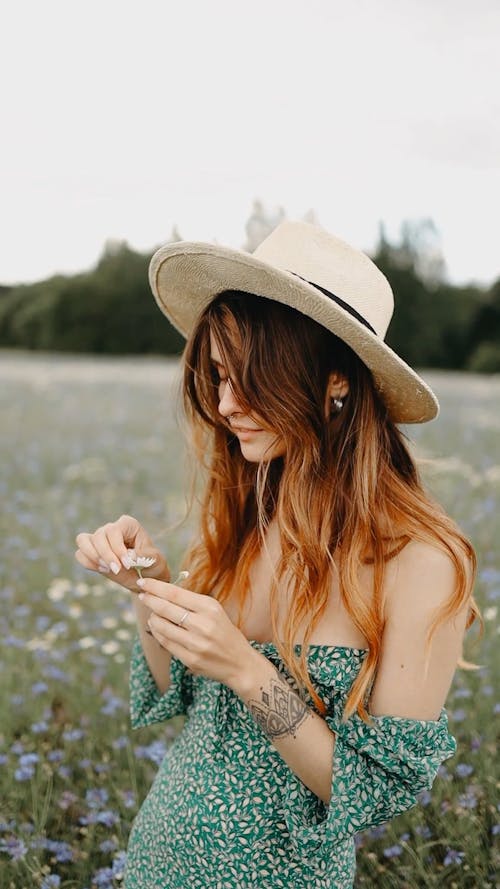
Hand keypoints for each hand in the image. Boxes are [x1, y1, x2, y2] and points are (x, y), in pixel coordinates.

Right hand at [74, 514, 169, 592]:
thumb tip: (128, 555)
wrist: (145, 575)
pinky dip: (87, 563)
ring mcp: (100, 539)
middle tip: (117, 570)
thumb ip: (144, 556)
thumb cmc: (152, 564)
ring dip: (93, 557)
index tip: (127, 564)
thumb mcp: (155, 560)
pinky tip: (102, 570)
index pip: (114, 531)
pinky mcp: (92, 551)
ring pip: (83, 540)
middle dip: (106, 555)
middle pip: (98, 536)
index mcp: (128, 524)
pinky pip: (80, 554)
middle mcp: (111, 528)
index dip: (117, 548)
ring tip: (107, 569)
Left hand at [136, 576, 255, 688]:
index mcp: (210, 607)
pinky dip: (157, 633)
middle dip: (150, 600)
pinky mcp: (190, 659)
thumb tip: (164, 592)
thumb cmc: (224, 632)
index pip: (175, 593)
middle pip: (166, 608)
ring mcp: (195, 643)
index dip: (156, 587)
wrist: (239, 662)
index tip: (143, 581)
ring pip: (162, 626)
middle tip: (142, 595)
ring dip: (152, 618)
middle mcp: (202, 624)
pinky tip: (156, 627)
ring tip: (152, 614)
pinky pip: (166, 643)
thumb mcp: (215, 611)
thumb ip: (192, 602)